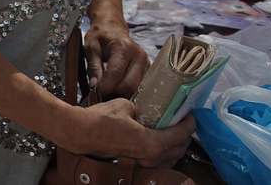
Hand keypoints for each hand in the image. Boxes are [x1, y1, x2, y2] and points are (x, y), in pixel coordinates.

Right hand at [68, 99, 195, 167]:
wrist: (80, 133)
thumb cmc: (101, 119)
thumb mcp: (125, 105)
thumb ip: (141, 108)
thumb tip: (142, 109)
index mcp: (153, 144)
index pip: (181, 135)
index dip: (189, 124)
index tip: (190, 115)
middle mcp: (151, 158)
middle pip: (180, 149)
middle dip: (184, 135)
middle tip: (183, 121)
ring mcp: (143, 163)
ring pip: (170, 158)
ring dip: (175, 145)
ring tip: (173, 131)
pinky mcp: (135, 164)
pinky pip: (158, 161)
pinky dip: (164, 152)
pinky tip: (159, 141)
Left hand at [83, 22, 148, 98]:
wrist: (112, 28)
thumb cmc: (100, 36)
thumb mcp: (91, 48)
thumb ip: (93, 67)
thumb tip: (95, 86)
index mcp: (123, 47)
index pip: (116, 73)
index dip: (105, 86)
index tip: (96, 92)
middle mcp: (138, 55)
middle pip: (130, 85)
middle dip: (114, 92)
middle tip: (102, 92)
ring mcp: (146, 63)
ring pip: (136, 88)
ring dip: (122, 93)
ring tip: (109, 89)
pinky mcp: (148, 69)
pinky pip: (140, 86)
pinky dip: (128, 90)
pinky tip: (118, 86)